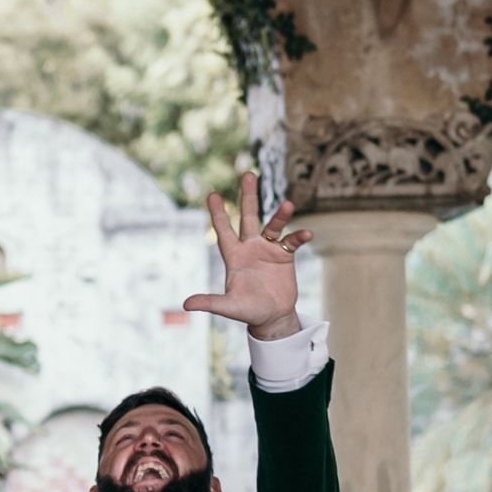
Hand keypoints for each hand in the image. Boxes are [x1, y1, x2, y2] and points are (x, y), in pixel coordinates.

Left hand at [181, 170, 311, 341]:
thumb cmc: (248, 311)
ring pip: (273, 225)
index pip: (224, 231)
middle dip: (248, 197)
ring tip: (288, 204)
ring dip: (280, 215)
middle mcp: (250, 247)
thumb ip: (210, 302)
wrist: (272, 317)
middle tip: (248, 175)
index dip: (218, 214)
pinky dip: (298, 236)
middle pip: (249, 217)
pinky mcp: (285, 255)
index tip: (212, 194)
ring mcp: (268, 249)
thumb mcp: (229, 307)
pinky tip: (306, 234)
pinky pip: (292, 241)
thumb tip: (186, 304)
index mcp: (234, 256)